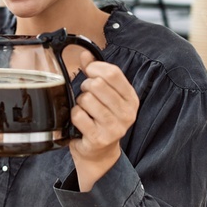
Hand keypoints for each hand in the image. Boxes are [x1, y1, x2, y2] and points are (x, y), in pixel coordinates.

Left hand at [69, 51, 138, 189]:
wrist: (99, 152)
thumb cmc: (101, 120)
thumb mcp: (104, 95)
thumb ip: (96, 73)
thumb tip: (85, 53)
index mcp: (131, 99)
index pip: (112, 73)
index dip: (95, 68)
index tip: (89, 72)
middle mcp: (127, 113)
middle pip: (97, 84)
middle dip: (85, 87)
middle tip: (86, 96)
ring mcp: (114, 127)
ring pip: (86, 99)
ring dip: (80, 103)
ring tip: (85, 111)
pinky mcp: (99, 138)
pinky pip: (78, 115)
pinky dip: (74, 116)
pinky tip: (80, 122)